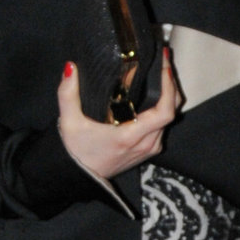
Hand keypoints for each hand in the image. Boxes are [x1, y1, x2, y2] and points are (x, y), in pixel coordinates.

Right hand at [57, 53, 180, 178]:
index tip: (164, 66)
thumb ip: (67, 93)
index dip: (169, 87)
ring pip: (170, 119)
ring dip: (169, 95)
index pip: (164, 112)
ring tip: (160, 72)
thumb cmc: (75, 152)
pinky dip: (163, 108)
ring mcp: (149, 148)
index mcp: (130, 136)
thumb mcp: (69, 122)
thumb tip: (70, 67)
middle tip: (164, 61)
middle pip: (172, 111)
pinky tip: (155, 93)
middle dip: (171, 84)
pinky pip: (163, 126)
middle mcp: (145, 144)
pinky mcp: (148, 150)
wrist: (80, 178)